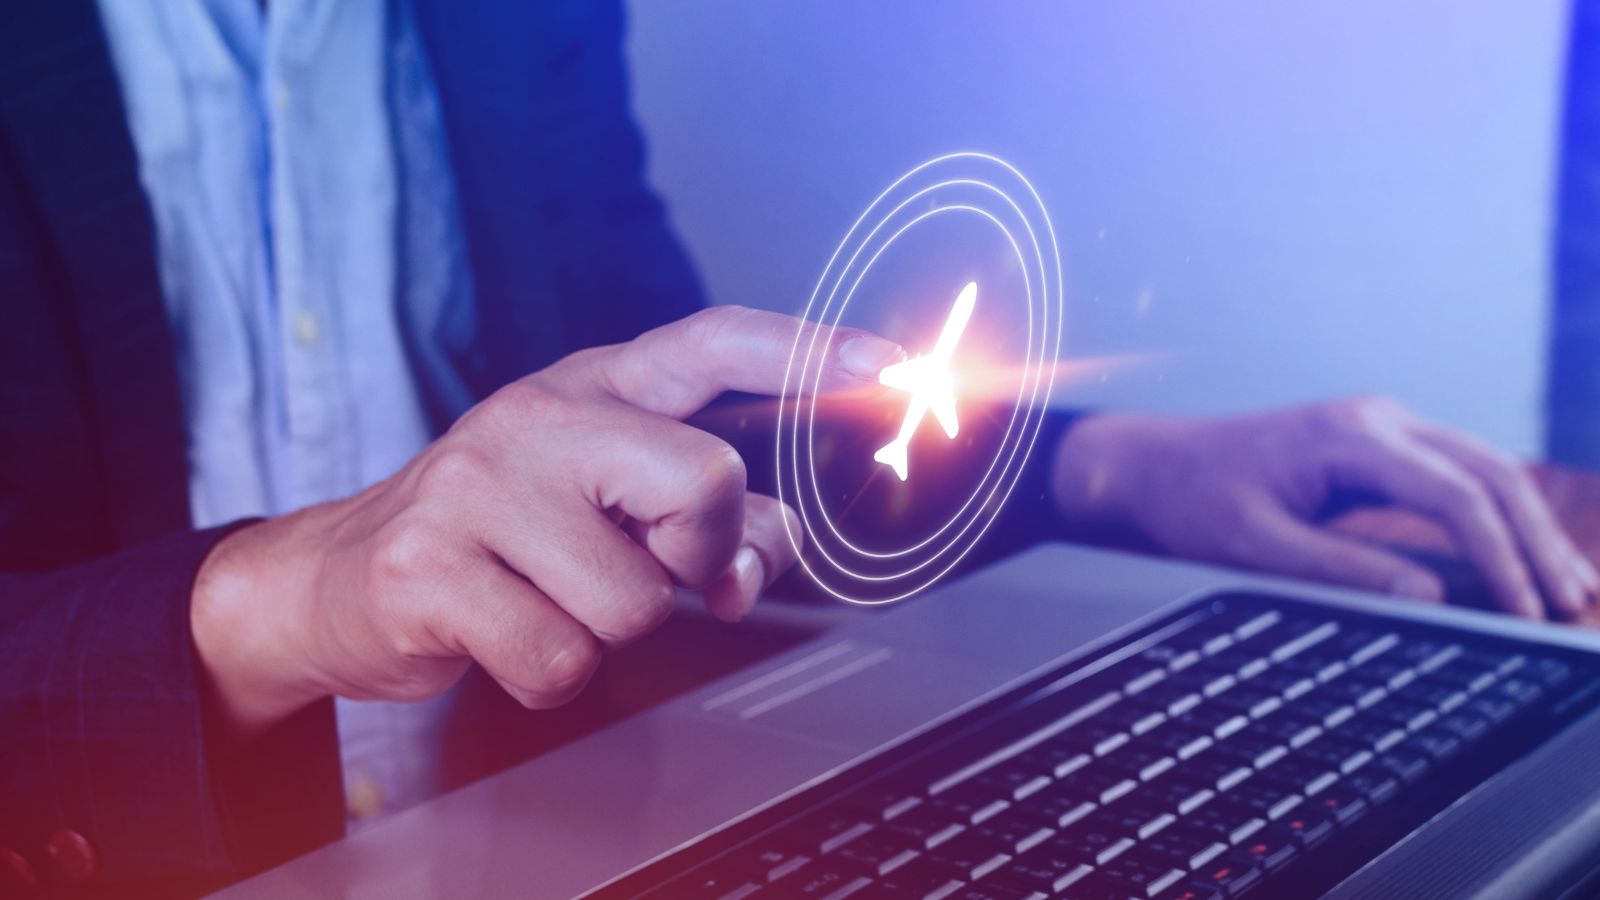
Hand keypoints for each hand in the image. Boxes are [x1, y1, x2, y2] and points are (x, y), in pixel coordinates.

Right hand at [190, 307, 903, 743]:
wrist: (341, 576)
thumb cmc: (497, 532)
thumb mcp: (601, 497)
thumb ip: (702, 509)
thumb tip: (782, 542)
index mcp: (591, 387)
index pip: (711, 344)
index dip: (806, 352)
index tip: (889, 366)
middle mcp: (538, 420)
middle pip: (701, 481)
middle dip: (703, 549)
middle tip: (660, 563)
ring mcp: (476, 489)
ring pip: (636, 598)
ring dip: (614, 625)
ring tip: (551, 596)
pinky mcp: (428, 568)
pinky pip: (562, 658)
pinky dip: (553, 671)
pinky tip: (507, 631)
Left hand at [1050, 396, 1599, 618]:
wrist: (1151, 465)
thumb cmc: (1193, 501)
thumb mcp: (1255, 545)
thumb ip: (1340, 569)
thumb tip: (1425, 595)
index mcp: (1350, 436)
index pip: (1455, 494)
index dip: (1501, 556)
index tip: (1527, 609)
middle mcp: (1378, 419)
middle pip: (1489, 473)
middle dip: (1536, 541)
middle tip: (1573, 605)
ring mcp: (1382, 426)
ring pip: (1482, 470)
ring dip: (1527, 527)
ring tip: (1570, 588)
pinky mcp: (1379, 447)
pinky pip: (1454, 476)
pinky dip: (1495, 516)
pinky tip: (1521, 557)